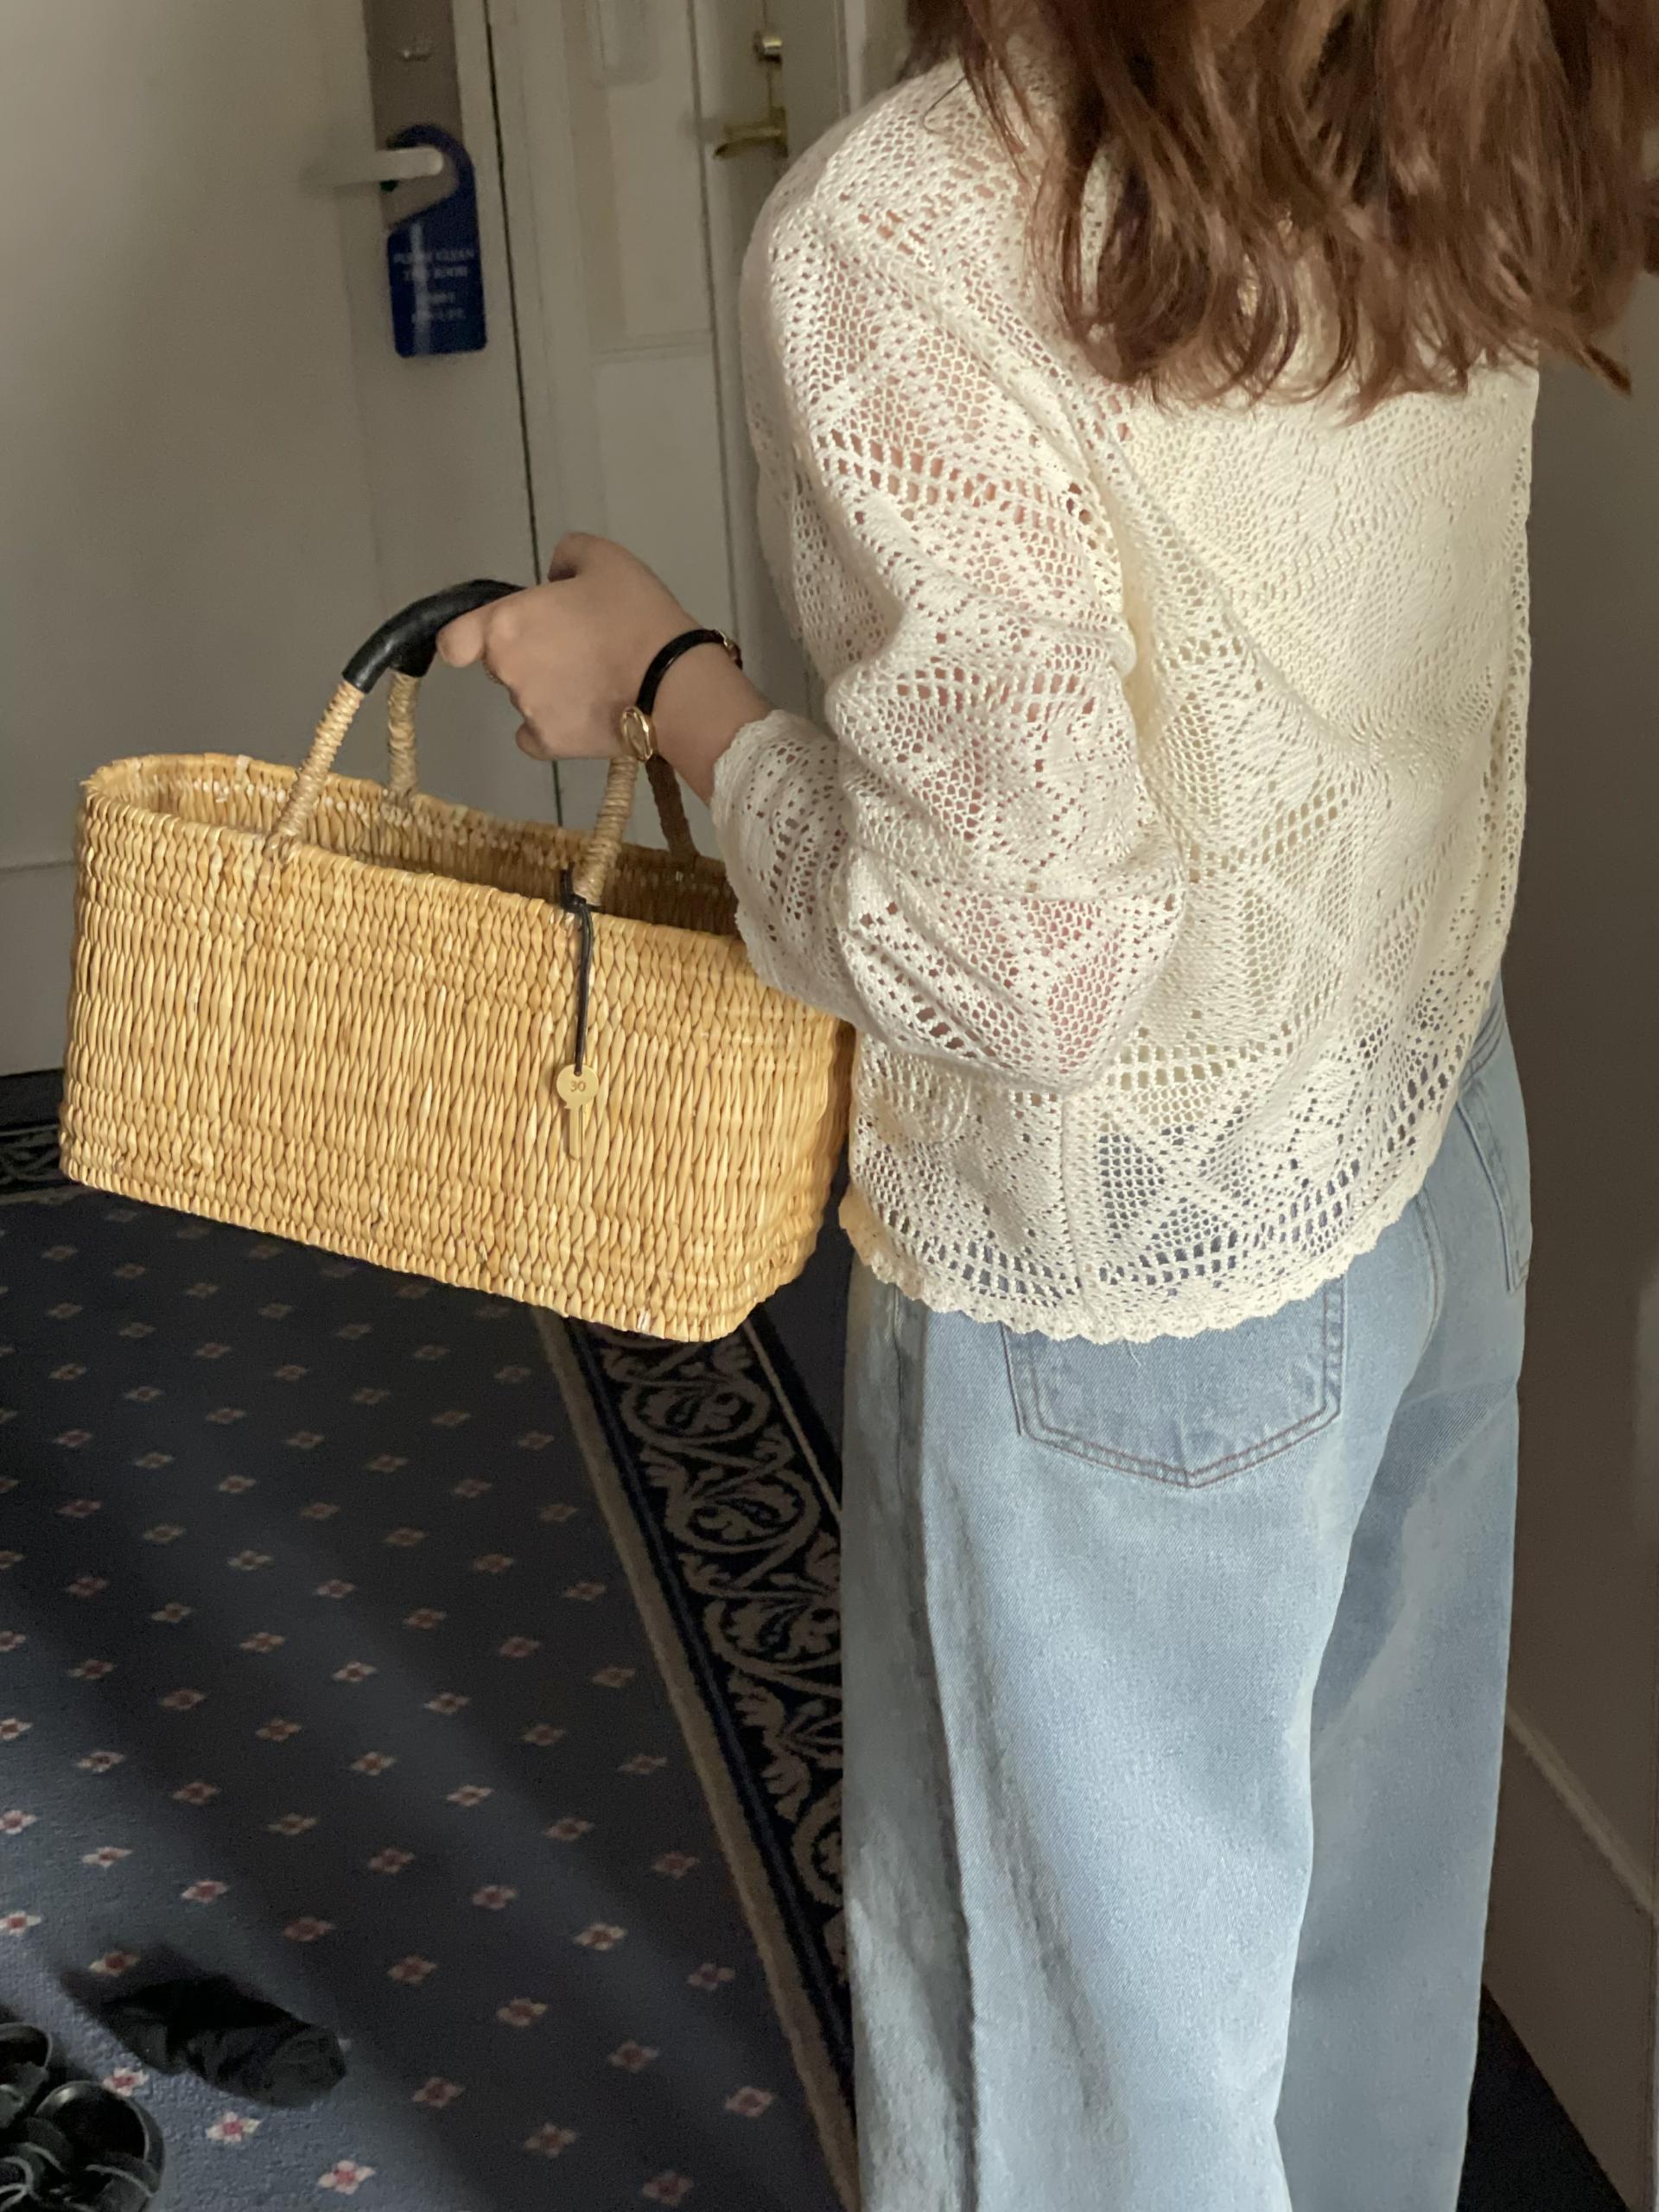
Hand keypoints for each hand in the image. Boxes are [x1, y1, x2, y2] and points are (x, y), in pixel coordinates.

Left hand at [435, 530, 773, 806]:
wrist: (675, 683)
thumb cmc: (636, 615)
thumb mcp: (604, 558)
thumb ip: (565, 557)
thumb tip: (553, 579)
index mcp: (507, 623)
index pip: (454, 641)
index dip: (466, 639)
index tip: (493, 636)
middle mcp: (507, 671)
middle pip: (499, 664)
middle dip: (526, 655)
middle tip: (574, 647)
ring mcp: (527, 712)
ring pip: (525, 698)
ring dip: (547, 688)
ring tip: (596, 680)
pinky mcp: (552, 745)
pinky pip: (537, 735)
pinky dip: (553, 726)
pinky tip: (583, 713)